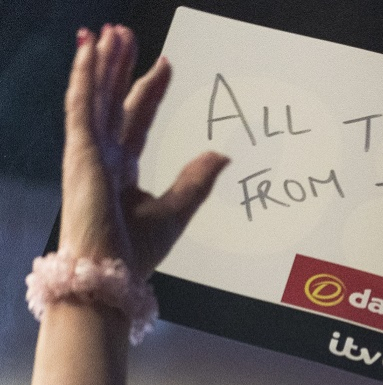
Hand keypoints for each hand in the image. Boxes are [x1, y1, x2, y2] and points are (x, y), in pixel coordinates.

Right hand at [61, 26, 225, 276]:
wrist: (110, 275)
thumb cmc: (135, 253)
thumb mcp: (176, 210)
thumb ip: (196, 180)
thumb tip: (222, 153)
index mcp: (120, 170)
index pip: (135, 119)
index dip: (149, 90)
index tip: (166, 65)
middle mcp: (100, 156)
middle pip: (110, 100)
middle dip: (118, 66)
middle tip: (126, 33)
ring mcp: (87, 153)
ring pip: (94, 95)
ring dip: (100, 62)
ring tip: (108, 31)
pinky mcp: (79, 153)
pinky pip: (81, 105)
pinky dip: (85, 76)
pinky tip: (91, 51)